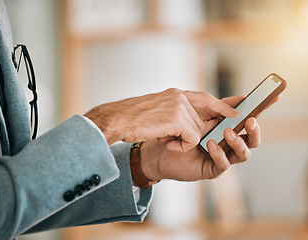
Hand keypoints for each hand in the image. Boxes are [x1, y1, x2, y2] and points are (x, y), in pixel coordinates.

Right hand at [84, 88, 238, 151]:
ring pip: (197, 131)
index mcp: (176, 94)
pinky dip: (180, 145)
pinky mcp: (177, 119)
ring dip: (182, 140)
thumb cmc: (134, 117)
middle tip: (198, 132)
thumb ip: (176, 111)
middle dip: (202, 129)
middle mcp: (180, 97)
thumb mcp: (158, 109)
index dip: (224, 104)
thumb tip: (191, 121)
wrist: (117, 119)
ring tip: (164, 137)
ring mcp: (179, 107)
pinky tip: (165, 142)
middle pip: (204, 117)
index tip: (241, 106)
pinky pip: (191, 138)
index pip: (207, 98)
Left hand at [139, 95, 278, 181]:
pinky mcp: (212, 168)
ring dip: (238, 142)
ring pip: (243, 153)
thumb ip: (218, 106)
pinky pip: (223, 164)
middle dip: (254, 130)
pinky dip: (219, 154)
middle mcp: (228, 143)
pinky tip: (211, 145)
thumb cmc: (178, 128)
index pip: (248, 119)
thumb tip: (242, 98)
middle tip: (250, 121)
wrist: (159, 146)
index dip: (262, 110)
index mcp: (227, 127)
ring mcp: (222, 156)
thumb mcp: (198, 111)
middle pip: (252, 139)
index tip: (274, 98)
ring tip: (228, 132)